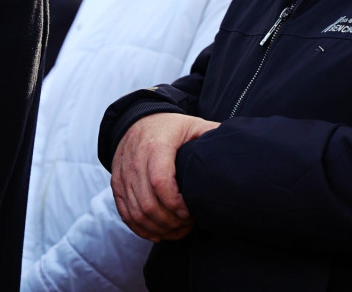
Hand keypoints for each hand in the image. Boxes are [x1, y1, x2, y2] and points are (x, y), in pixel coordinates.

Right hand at [110, 113, 219, 241]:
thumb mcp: (192, 124)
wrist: (135, 118)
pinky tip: (157, 233)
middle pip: (148, 203)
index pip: (160, 182)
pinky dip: (140, 228)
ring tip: (176, 230)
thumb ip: (213, 133)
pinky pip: (125, 213)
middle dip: (170, 222)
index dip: (175, 204)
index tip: (191, 212)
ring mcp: (123, 174)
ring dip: (157, 228)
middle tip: (187, 225)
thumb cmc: (169, 126)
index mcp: (156, 147)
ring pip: (136, 212)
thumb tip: (235, 146)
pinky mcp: (116, 184)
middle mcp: (135, 161)